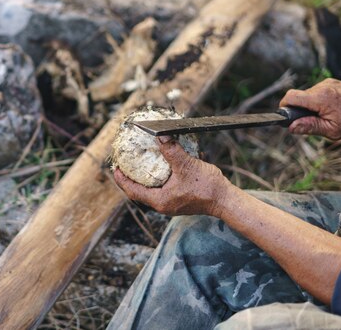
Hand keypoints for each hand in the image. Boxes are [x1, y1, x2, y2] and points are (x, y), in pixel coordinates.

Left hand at [113, 136, 232, 216]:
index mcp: (160, 200)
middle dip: (130, 179)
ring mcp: (171, 204)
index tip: (115, 168)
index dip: (122, 180)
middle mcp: (163, 205)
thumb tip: (160, 136)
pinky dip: (158, 179)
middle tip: (123, 165)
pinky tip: (160, 166)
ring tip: (138, 165)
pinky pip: (162, 189)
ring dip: (144, 179)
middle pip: (139, 192)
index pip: (133, 191)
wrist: (225, 200)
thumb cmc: (207, 187)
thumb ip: (172, 150)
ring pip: (151, 191)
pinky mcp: (179, 200)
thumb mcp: (187, 165)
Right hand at [280, 78, 340, 139]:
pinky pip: (319, 92)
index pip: (290, 97)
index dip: (284, 106)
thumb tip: (292, 127)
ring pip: (309, 95)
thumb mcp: (333, 130)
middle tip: (314, 122)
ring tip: (328, 116)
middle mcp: (321, 87)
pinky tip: (334, 109)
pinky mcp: (333, 83)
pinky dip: (320, 101)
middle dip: (301, 110)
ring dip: (312, 106)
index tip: (287, 116)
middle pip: (299, 97)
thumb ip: (310, 127)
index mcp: (319, 98)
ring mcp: (328, 83)